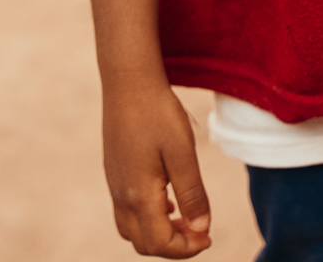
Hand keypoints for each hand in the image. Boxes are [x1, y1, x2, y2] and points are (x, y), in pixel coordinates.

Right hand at [102, 76, 212, 255]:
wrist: (128, 79)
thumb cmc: (157, 112)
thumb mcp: (183, 152)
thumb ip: (192, 194)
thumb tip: (202, 229)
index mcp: (138, 194)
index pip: (160, 243)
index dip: (186, 249)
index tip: (209, 236)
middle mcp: (121, 194)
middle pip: (144, 243)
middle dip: (173, 246)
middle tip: (199, 229)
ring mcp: (114, 183)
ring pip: (132, 229)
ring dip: (158, 232)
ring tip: (184, 216)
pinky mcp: (113, 170)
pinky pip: (126, 210)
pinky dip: (147, 216)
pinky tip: (166, 197)